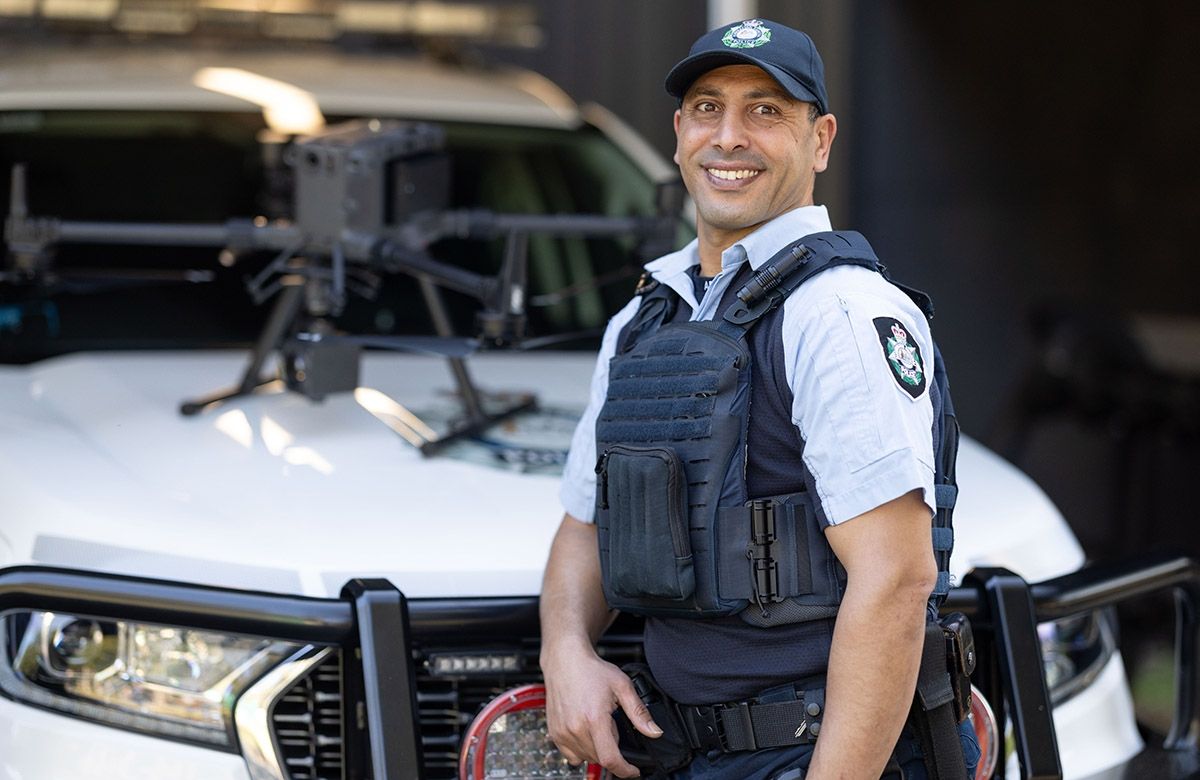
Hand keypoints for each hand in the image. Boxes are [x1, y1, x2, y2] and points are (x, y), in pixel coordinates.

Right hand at [541, 644, 661, 777]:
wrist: (565, 660)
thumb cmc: (592, 670)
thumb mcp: (622, 686)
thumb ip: (639, 713)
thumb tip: (655, 732)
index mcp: (594, 719)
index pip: (611, 759)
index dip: (625, 770)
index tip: (634, 771)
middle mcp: (576, 728)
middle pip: (600, 759)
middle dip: (613, 751)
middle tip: (614, 727)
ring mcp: (563, 732)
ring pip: (586, 758)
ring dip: (597, 751)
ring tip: (599, 726)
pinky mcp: (555, 733)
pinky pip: (571, 755)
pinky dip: (582, 751)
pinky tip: (586, 733)